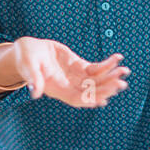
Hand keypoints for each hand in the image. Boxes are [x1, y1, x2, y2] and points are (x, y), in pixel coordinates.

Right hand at [0, 37, 129, 107]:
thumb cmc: (25, 57)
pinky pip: (97, 68)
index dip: (90, 100)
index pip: (76, 99)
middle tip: (121, 83)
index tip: (104, 99)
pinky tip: (118, 58)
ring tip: (124, 70)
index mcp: (57, 89)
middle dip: (106, 88)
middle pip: (91, 91)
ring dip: (111, 77)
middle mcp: (69, 86)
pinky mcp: (80, 67)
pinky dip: (107, 64)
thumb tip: (35, 93)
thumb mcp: (27, 65)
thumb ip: (33, 78)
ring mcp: (76, 77)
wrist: (29, 49)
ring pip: (97, 80)